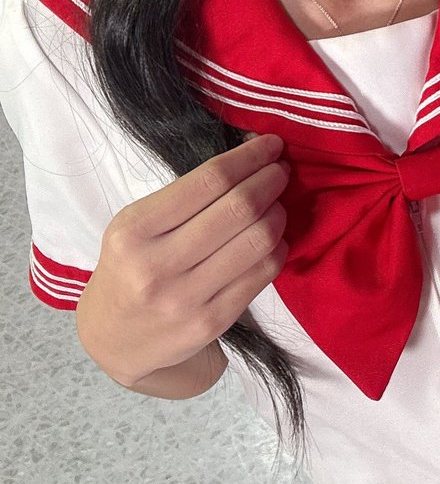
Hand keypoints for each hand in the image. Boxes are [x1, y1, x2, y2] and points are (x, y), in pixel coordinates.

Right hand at [75, 133, 290, 386]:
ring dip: (278, 213)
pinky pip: (262, 274)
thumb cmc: (131, 266)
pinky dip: (277, 248)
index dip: (250, 157)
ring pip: (257, 241)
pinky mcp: (211, 323)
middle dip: (270, 180)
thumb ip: (185, 196)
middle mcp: (157, 265)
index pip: (209, 180)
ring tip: (277, 204)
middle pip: (239, 208)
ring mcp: (185, 299)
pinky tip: (274, 239)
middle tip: (281, 170)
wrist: (114, 339)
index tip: (271, 144)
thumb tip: (249, 157)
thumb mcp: (136, 225)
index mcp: (135, 229)